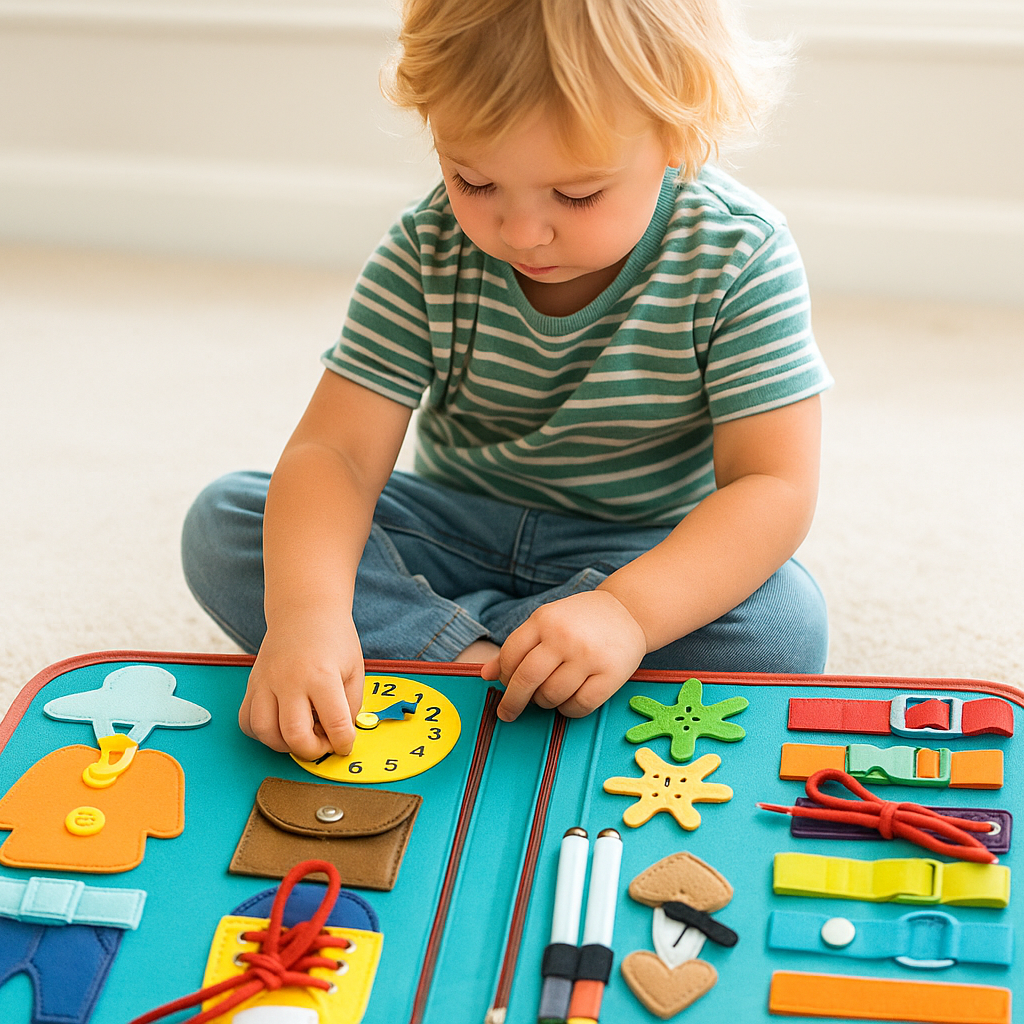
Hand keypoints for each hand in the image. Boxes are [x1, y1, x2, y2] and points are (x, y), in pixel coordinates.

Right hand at [239, 618, 363, 760]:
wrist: (304, 611)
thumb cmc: (333, 639)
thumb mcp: (355, 669)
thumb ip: (351, 704)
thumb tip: (341, 734)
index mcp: (322, 676)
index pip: (335, 724)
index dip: (344, 742)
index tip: (345, 743)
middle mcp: (290, 680)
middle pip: (294, 734)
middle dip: (312, 750)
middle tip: (322, 743)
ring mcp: (267, 682)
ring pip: (264, 732)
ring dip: (284, 745)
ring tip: (301, 735)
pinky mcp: (253, 684)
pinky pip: (247, 721)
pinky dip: (261, 733)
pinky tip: (279, 726)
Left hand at [481, 589, 646, 721]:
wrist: (628, 611)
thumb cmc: (580, 620)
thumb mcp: (546, 622)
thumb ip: (517, 647)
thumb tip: (485, 675)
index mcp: (544, 620)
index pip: (511, 655)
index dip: (504, 676)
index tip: (505, 686)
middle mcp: (564, 637)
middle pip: (526, 679)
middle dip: (512, 702)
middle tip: (507, 713)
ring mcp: (588, 656)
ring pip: (551, 696)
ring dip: (545, 703)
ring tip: (550, 695)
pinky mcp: (610, 675)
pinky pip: (579, 706)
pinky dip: (568, 710)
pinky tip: (569, 701)